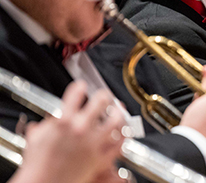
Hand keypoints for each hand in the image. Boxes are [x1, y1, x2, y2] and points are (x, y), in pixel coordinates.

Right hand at [9, 82, 123, 182]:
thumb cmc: (37, 167)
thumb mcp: (35, 140)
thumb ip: (44, 127)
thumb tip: (47, 122)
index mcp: (64, 122)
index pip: (76, 94)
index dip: (80, 87)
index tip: (82, 86)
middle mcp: (81, 129)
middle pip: (101, 102)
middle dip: (103, 95)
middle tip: (105, 95)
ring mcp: (93, 144)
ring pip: (117, 121)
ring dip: (119, 113)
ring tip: (119, 111)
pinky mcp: (101, 159)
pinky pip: (120, 144)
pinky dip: (123, 137)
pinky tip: (123, 133)